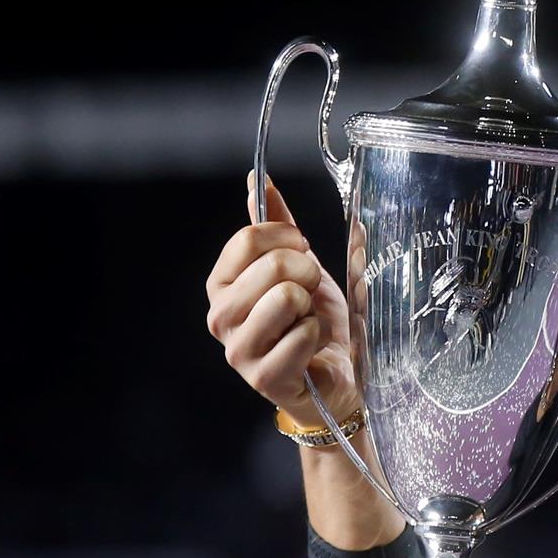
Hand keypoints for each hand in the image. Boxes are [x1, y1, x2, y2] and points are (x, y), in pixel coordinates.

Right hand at [206, 172, 359, 425]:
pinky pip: (302, 335)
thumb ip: (277, 224)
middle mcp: (220, 316)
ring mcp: (238, 350)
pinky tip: (312, 348)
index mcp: (222, 284)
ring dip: (311, 308)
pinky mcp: (262, 377)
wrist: (337, 372)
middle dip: (306, 273)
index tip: (303, 250)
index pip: (248, 239)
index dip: (287, 238)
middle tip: (310, 293)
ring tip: (307, 321)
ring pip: (286, 299)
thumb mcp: (300, 264)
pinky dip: (318, 336)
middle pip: (272, 267)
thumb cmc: (314, 318)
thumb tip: (258, 180)